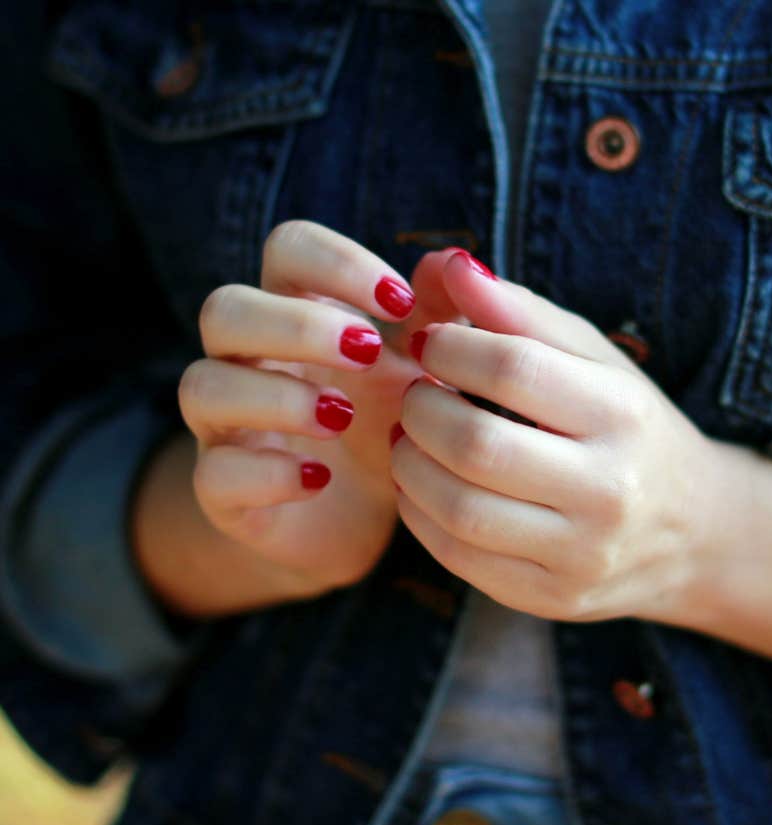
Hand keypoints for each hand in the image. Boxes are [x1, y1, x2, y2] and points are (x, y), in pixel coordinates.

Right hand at [173, 221, 461, 606]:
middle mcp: (246, 362)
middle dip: (296, 324)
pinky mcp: (222, 490)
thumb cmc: (383, 426)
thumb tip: (455, 260)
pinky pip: (215, 473)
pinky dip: (267, 474)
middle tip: (368, 352)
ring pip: (202, 386)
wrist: (357, 516)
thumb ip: (437, 319)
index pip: (288, 249)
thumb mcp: (420, 370)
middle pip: (225, 309)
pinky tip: (319, 480)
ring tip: (341, 417)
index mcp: (295, 314)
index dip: (337, 262)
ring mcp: (225, 426)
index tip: (401, 303)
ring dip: (275, 395)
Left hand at [390, 250, 716, 622]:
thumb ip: (519, 311)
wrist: (692, 532)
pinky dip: (419, 512)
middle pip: (476, 445)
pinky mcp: (550, 597)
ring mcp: (580, 555)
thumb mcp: (591, 359)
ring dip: (409, 462)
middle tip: (417, 391)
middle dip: (421, 408)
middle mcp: (609, 491)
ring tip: (412, 436)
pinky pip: (457, 556)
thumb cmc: (629, 428)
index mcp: (623, 415)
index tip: (431, 341)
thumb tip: (445, 262)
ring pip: (458, 508)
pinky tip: (423, 483)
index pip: (513, 369)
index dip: (450, 346)